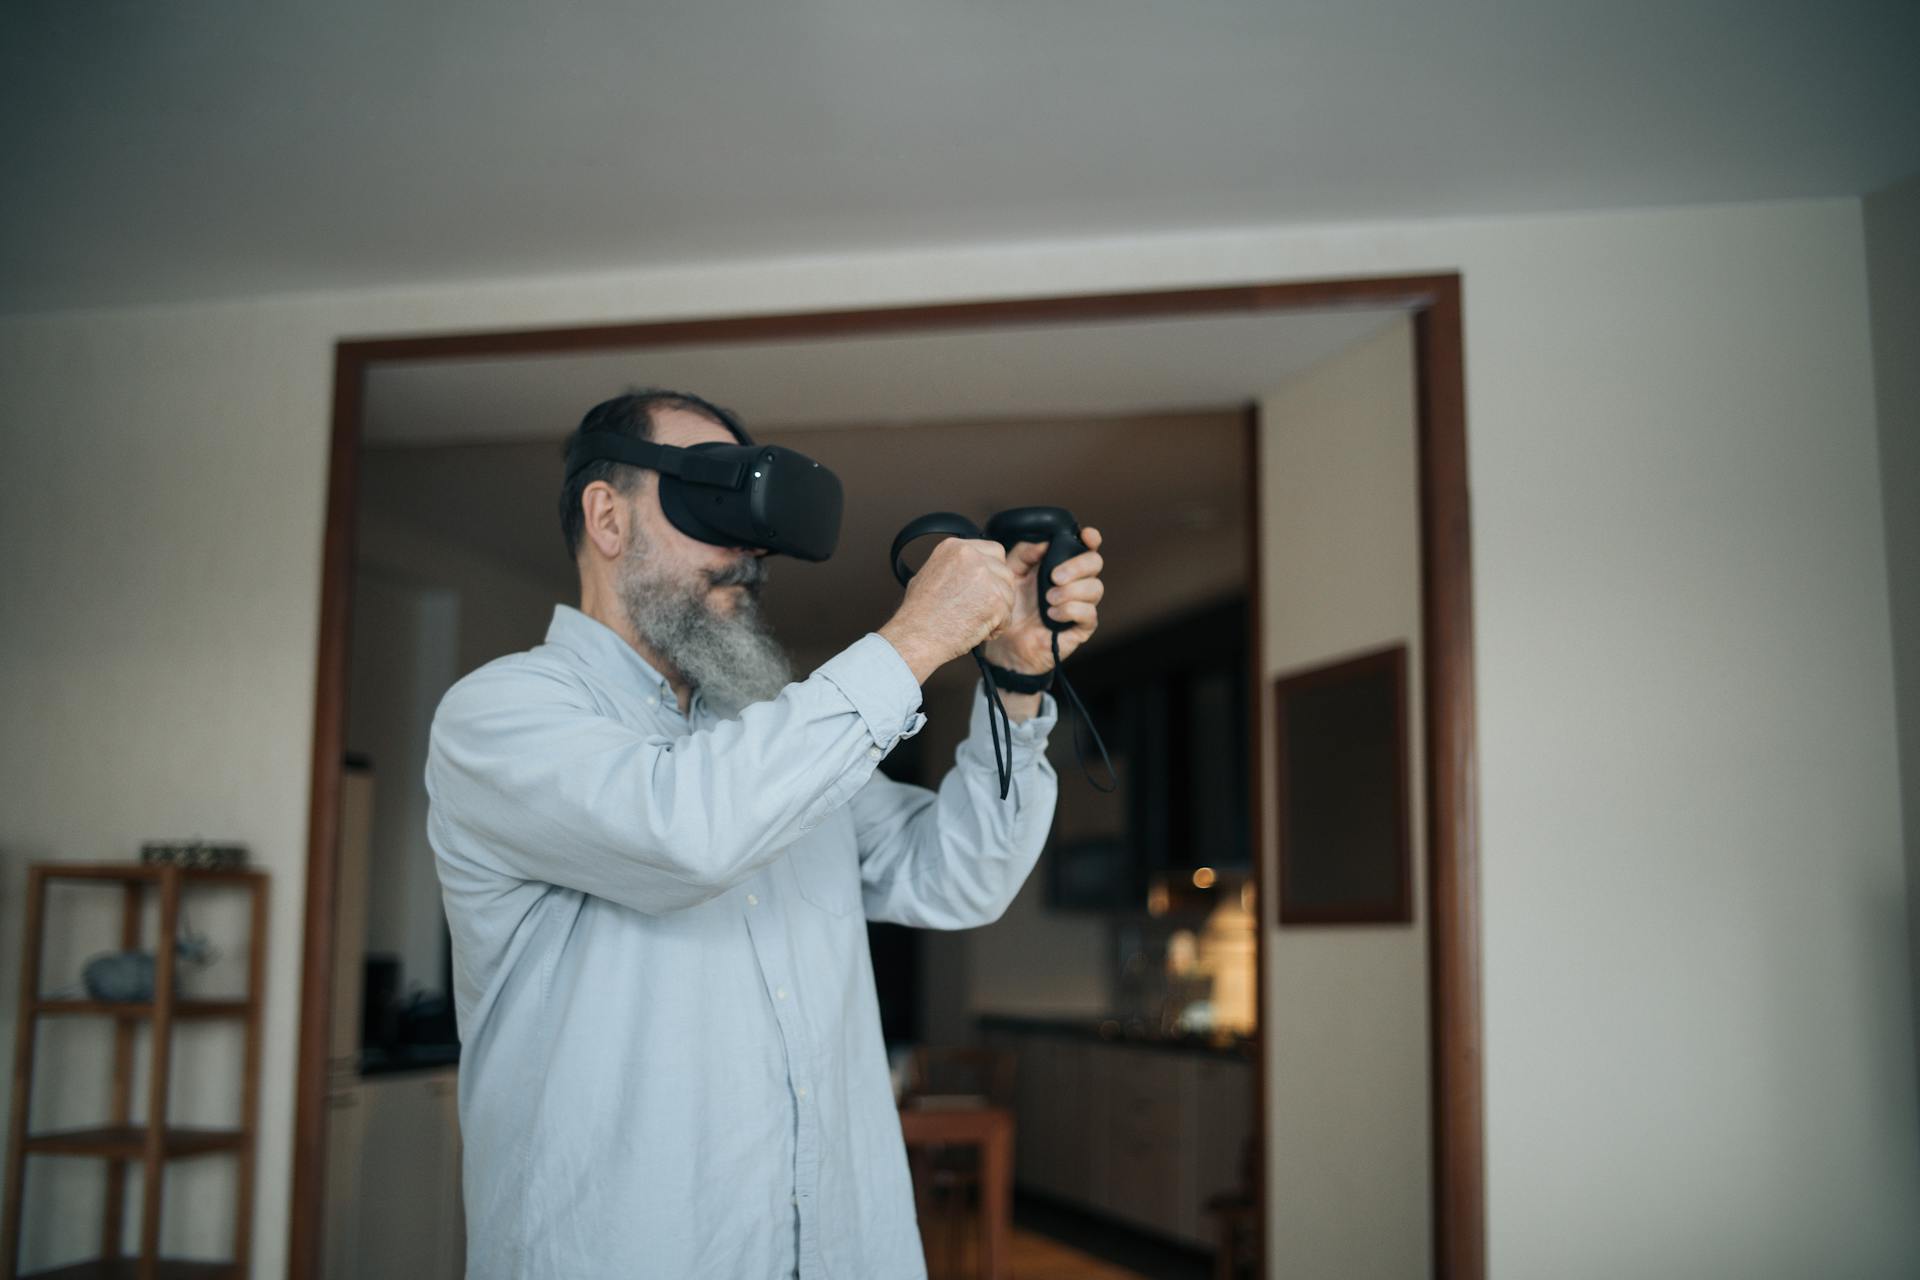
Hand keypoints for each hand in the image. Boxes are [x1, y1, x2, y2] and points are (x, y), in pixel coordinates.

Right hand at [878, 537, 1017, 681]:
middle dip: (997, 592)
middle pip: (1004, 571)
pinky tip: (978, 631)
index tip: (984, 588)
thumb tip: (967, 569)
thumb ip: (955, 566)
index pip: (994, 552)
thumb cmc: (918, 614)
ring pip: (1009, 593)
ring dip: (998, 610)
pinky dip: (997, 627)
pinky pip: (1008, 614)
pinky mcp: (994, 600)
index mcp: (956, 547)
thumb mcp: (929, 574)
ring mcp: (984, 577)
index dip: (992, 573)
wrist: (916, 637)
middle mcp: (971, 556)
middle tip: (980, 608)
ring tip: (975, 621)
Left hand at [980, 526, 1102, 673]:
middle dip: (1078, 566)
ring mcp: (1081, 605)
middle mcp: (1075, 583)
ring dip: (1071, 591)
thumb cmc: (1011, 608)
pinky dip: (1071, 610)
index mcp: (1061, 566)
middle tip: (1054, 577)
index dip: (1091, 539)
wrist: (1005, 645)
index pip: (1085, 548)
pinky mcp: (1081, 628)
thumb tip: (1043, 543)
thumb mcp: (1010, 575)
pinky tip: (1052, 614)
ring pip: (1095, 588)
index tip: (1086, 536)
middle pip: (1095, 563)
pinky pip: (1090, 614)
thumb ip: (1024, 555)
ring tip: (1048, 599)